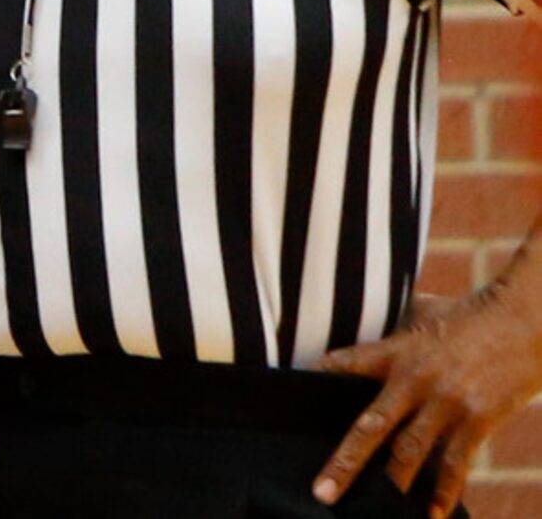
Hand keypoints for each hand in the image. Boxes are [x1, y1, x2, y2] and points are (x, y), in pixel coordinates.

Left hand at [314, 285, 541, 516]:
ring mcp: (445, 402)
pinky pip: (455, 463)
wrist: (521, 321)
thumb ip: (396, 329)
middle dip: (345, 461)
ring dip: (391, 485)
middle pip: (370, 426)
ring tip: (372, 510)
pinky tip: (431, 514)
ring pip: (409, 453)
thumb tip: (372, 328)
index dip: (320, 379)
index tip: (291, 397)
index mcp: (395, 350)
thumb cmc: (466, 313)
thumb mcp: (422, 312)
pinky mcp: (477, 419)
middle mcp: (414, 380)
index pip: (345, 364)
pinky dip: (443, 492)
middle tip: (322, 491)